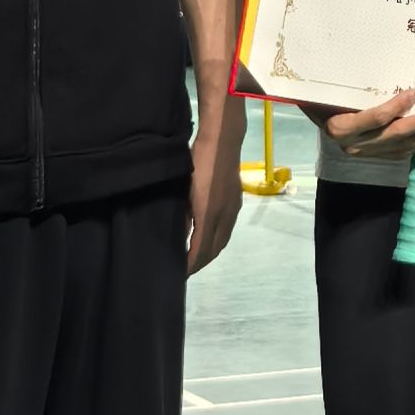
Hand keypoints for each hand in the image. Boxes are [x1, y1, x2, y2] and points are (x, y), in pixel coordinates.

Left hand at [185, 121, 243, 276]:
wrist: (223, 141)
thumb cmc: (199, 162)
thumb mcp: (184, 188)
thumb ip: (183, 214)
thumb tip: (179, 234)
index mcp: (209, 215)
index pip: (201, 250)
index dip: (191, 264)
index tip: (180, 273)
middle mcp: (224, 216)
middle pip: (214, 249)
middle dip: (201, 263)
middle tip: (186, 271)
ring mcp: (232, 209)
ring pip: (223, 240)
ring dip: (210, 253)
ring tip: (198, 259)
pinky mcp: (235, 202)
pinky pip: (227, 230)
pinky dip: (217, 240)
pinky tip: (209, 237)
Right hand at [301, 87, 414, 153]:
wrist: (314, 114)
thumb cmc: (322, 96)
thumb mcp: (326, 89)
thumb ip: (344, 83)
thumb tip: (360, 60)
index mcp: (341, 126)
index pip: (376, 119)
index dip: (397, 107)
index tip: (414, 92)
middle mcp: (352, 144)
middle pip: (392, 135)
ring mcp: (363, 152)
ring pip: (398, 147)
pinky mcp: (371, 155)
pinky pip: (396, 153)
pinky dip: (414, 145)